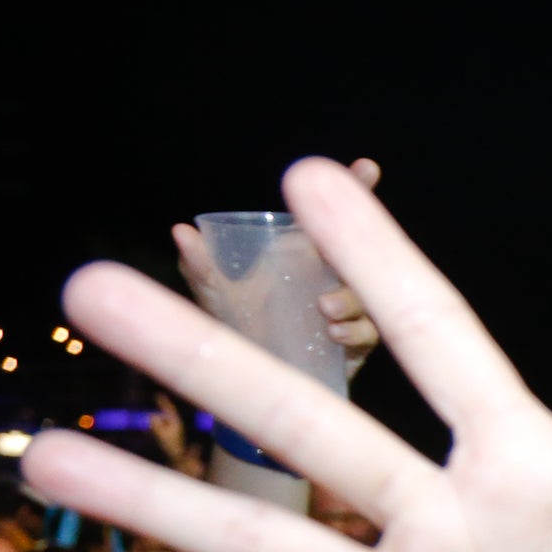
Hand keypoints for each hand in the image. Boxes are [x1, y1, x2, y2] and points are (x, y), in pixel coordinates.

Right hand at [31, 159, 551, 551]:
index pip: (438, 339)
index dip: (377, 262)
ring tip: (50, 458)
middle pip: (309, 427)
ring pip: (270, 550)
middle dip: (205, 362)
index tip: (305, 178)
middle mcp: (443, 522)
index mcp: (520, 463)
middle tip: (92, 291)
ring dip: (160, 507)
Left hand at [171, 158, 385, 382]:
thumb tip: (182, 231)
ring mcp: (350, 312)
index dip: (357, 188)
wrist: (250, 384)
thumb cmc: (236, 328)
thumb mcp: (213, 295)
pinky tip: (334, 334)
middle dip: (367, 248)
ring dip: (351, 300)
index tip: (367, 167)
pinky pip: (369, 336)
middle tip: (334, 257)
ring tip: (325, 309)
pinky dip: (355, 332)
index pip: (335, 217)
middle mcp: (333, 278)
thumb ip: (200, 265)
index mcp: (305, 255)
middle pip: (364, 254)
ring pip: (369, 297)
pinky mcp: (357, 348)